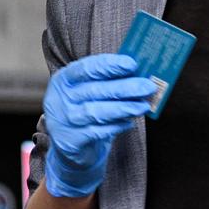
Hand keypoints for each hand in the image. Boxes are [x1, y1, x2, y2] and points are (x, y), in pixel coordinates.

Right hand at [42, 53, 155, 197]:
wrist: (66, 144)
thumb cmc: (83, 109)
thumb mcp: (87, 90)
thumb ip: (108, 80)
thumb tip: (139, 73)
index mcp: (64, 79)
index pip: (87, 68)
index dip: (109, 65)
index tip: (132, 64)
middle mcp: (61, 99)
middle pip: (95, 90)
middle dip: (125, 87)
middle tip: (148, 86)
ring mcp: (65, 121)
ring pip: (96, 112)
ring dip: (123, 108)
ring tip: (143, 106)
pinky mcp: (72, 141)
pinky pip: (98, 132)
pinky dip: (116, 126)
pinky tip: (130, 122)